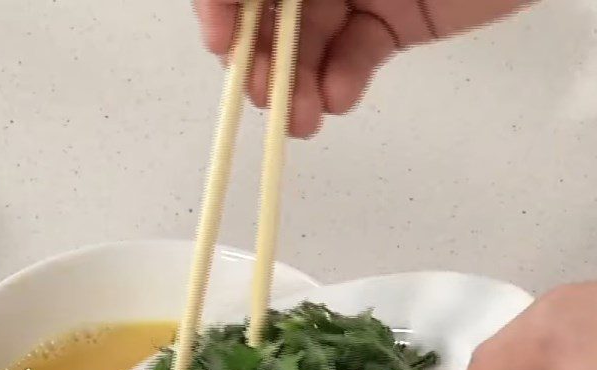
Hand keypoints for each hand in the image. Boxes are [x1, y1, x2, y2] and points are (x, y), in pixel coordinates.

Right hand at [194, 0, 531, 136]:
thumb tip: (244, 1)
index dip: (219, 8)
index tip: (221, 42)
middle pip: (268, 16)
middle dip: (261, 61)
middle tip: (264, 97)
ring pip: (308, 45)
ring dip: (296, 88)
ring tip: (300, 119)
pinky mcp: (388, 26)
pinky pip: (353, 58)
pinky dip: (342, 82)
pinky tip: (337, 99)